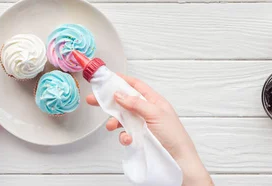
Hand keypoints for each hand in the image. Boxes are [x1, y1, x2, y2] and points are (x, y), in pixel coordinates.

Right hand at [86, 74, 212, 185]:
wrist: (179, 160)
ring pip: (122, 119)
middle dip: (109, 102)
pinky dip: (123, 136)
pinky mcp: (138, 138)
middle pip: (124, 102)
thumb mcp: (155, 114)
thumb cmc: (174, 135)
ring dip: (114, 121)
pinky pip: (125, 134)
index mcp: (153, 101)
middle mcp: (146, 111)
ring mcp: (141, 125)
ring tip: (110, 126)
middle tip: (93, 100)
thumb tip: (118, 93)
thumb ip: (136, 103)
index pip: (136, 86)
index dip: (122, 81)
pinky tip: (127, 140)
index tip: (107, 79)